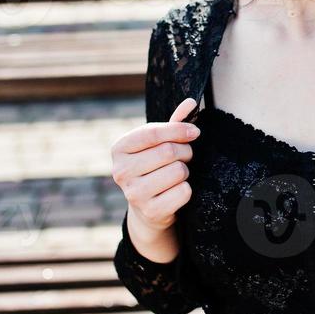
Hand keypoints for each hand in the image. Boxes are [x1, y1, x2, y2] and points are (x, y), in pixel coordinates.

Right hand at [111, 97, 200, 239]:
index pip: (153, 132)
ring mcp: (133, 193)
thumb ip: (173, 123)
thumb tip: (191, 102)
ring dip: (185, 171)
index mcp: (119, 148)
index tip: (195, 131)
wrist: (147, 208)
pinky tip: (176, 191)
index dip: (178, 129)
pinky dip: (186, 190)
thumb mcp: (158, 144)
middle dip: (185, 152)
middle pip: (168, 151)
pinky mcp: (150, 211)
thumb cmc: (154, 167)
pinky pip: (183, 192)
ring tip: (177, 174)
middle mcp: (121, 171)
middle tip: (185, 157)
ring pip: (178, 171)